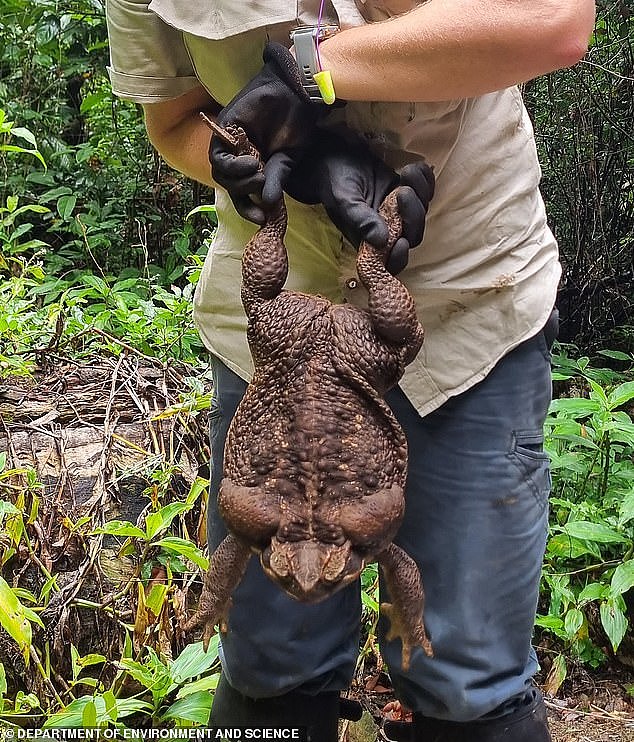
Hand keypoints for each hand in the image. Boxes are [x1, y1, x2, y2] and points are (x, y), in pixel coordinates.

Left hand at [211, 42, 323, 223]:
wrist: (294, 92)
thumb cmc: (296, 123)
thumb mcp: (288, 159)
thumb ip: (276, 179)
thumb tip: (268, 204)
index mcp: (255, 165)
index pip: (243, 194)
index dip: (248, 209)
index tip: (261, 218)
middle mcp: (239, 156)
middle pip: (229, 185)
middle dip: (244, 193)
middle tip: (262, 184)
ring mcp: (230, 144)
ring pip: (221, 174)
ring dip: (239, 180)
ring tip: (258, 172)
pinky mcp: (224, 130)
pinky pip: (218, 158)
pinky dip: (232, 166)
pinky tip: (251, 162)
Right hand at [272, 131, 434, 273]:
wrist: (336, 157)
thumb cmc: (335, 182)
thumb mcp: (344, 201)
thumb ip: (361, 220)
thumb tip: (381, 241)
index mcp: (370, 240)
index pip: (391, 261)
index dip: (400, 257)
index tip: (401, 241)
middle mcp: (388, 229)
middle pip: (414, 234)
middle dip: (413, 215)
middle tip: (402, 191)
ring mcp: (400, 211)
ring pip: (422, 211)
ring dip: (420, 192)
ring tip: (405, 173)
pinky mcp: (407, 191)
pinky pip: (427, 191)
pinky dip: (425, 179)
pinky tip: (412, 168)